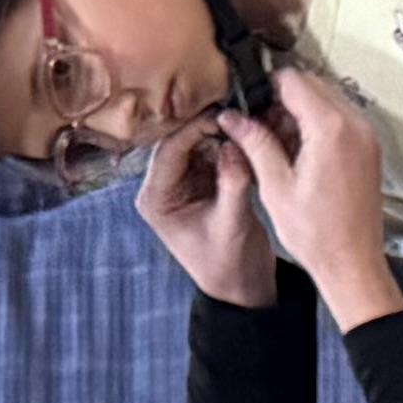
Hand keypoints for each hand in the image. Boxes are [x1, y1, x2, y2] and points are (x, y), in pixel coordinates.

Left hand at [135, 105, 279, 302]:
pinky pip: (213, 149)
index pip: (168, 150)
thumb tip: (235, 144)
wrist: (243, 286)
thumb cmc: (231, 267)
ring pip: (198, 140)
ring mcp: (181, 180)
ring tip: (246, 127)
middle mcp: (162, 186)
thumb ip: (233, 183)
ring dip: (221, 133)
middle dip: (209, 127)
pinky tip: (247, 139)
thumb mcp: (232, 226)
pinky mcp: (201, 178)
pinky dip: (229, 143)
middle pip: (180, 139)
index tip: (222, 116)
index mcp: (155, 199)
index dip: (194, 128)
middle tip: (238, 116)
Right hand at [228, 66, 401, 325]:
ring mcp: (366, 137)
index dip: (267, 89)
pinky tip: (300, 155)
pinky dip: (318, 127)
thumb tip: (234, 118)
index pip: (293, 80)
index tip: (252, 106)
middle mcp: (355, 126)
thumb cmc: (320, 236)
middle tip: (262, 129)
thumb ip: (255, 143)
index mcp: (331, 129)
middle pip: (312, 85)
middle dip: (283, 101)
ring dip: (300, 113)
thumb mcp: (275, 186)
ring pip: (326, 100)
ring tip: (280, 147)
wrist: (352, 265)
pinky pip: (340, 120)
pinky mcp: (368, 149)